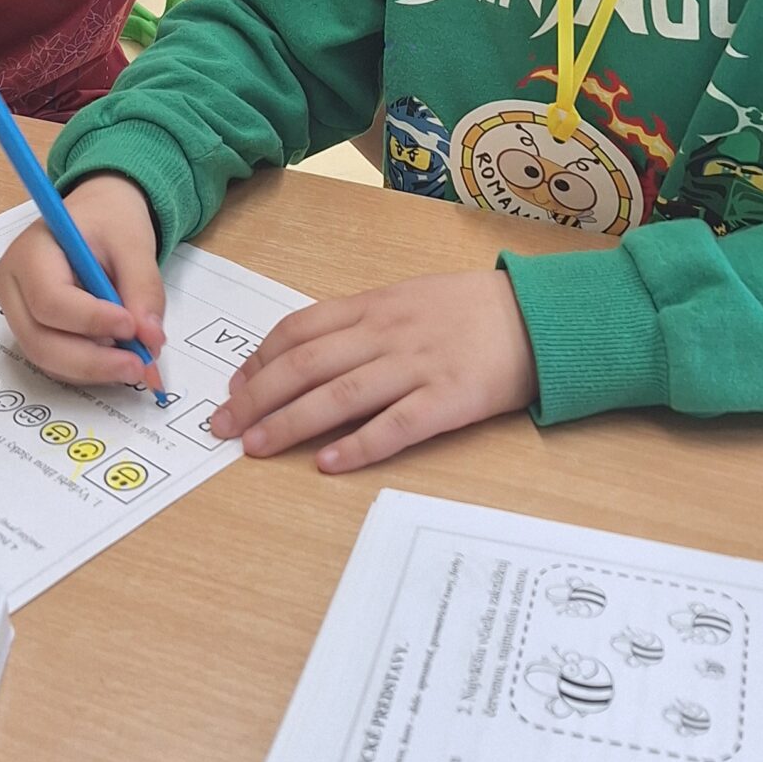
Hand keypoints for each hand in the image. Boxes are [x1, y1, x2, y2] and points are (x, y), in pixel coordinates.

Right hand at [0, 175, 165, 391]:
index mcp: (29, 253)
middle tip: (140, 366)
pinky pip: (57, 362)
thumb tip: (150, 339)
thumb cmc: (108, 222)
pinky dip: (91, 369)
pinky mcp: (33, 332)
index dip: (91, 320)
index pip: (49, 300)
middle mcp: (13, 288)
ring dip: (95, 369)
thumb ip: (144, 288)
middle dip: (93, 361)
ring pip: (48, 359)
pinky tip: (120, 359)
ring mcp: (19, 315)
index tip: (132, 326)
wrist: (98, 219)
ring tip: (137, 362)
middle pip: (40, 341)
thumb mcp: (133, 242)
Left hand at [209, 271, 536, 473]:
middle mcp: (388, 332)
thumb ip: (363, 321)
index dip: (259, 360)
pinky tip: (328, 463)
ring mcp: (417, 365)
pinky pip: (396, 424)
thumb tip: (309, 350)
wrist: (539, 316)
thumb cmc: (471, 309)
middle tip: (223, 427)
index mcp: (375, 305)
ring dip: (290, 422)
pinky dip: (358, 444)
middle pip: (306, 364)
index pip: (300, 330)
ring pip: (339, 394)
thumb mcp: (410, 298)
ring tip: (255, 447)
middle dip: (256, 396)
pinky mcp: (449, 399)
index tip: (233, 387)